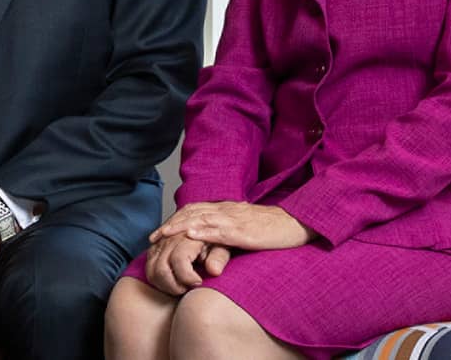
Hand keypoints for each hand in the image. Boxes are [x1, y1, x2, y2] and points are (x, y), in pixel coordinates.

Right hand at [139, 233, 229, 296]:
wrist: (206, 227)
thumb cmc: (216, 239)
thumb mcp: (223, 247)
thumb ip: (219, 258)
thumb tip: (214, 270)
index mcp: (187, 236)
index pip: (178, 259)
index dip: (187, 276)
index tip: (198, 282)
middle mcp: (169, 238)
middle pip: (161, 268)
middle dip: (174, 285)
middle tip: (189, 287)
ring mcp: (159, 244)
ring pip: (152, 270)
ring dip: (165, 284)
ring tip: (182, 286)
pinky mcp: (154, 248)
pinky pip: (149, 268)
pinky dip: (158, 279)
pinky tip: (173, 281)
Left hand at [150, 201, 309, 252]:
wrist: (297, 223)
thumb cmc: (273, 228)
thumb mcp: (246, 228)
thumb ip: (229, 231)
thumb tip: (212, 241)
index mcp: (226, 209)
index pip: (195, 210)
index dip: (175, 219)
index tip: (160, 231)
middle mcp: (227, 210)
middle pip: (192, 213)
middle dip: (171, 224)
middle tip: (153, 236)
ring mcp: (235, 220)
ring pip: (201, 219)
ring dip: (180, 226)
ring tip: (163, 235)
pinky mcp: (244, 231)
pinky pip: (221, 230)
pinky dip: (204, 233)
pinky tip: (191, 236)